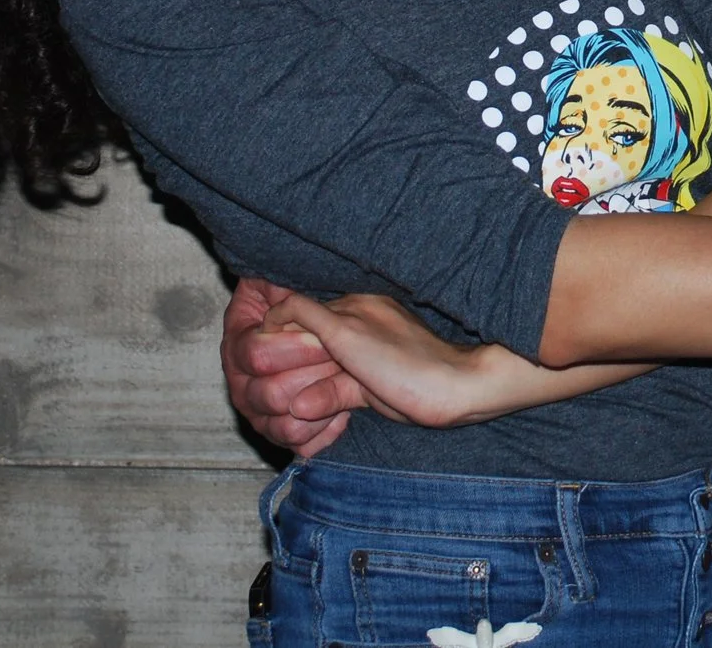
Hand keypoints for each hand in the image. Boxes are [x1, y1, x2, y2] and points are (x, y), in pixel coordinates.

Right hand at [223, 277, 359, 456]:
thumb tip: (271, 280)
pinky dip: (323, 432)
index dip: (294, 347)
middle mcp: (242, 384)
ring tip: (344, 384)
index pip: (258, 354)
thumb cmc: (322, 312)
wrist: (354, 347)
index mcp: (238, 345)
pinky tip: (343, 413)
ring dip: (320, 408)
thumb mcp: (298, 291)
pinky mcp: (284, 436)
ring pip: (284, 427)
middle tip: (343, 361)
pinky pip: (299, 445)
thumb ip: (283, 291)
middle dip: (312, 376)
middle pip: (269, 394)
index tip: (325, 339)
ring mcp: (261, 415)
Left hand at [262, 291, 508, 428]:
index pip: (319, 319)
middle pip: (302, 318)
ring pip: (294, 316)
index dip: (295, 340)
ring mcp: (351, 314)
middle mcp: (358, 304)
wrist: (457, 384)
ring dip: (273, 343)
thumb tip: (300, 407)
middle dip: (278, 343)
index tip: (277, 364)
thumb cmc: (426, 391)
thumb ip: (338, 391)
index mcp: (371, 313)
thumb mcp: (372, 392)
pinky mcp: (345, 329)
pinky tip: (262, 350)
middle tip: (255, 369)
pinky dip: (274, 328)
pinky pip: (296, 311)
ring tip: (254, 368)